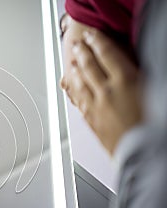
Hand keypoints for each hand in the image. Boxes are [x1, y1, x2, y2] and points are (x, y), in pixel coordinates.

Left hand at [61, 29, 142, 154]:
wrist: (146, 153)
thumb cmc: (154, 124)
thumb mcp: (152, 90)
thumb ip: (136, 76)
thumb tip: (129, 67)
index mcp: (126, 81)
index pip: (106, 54)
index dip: (97, 42)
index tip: (91, 36)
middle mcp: (107, 92)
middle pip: (89, 67)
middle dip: (81, 53)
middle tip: (76, 45)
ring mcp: (96, 107)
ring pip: (79, 84)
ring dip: (74, 72)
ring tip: (70, 64)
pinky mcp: (92, 122)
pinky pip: (78, 103)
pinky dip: (73, 93)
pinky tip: (71, 90)